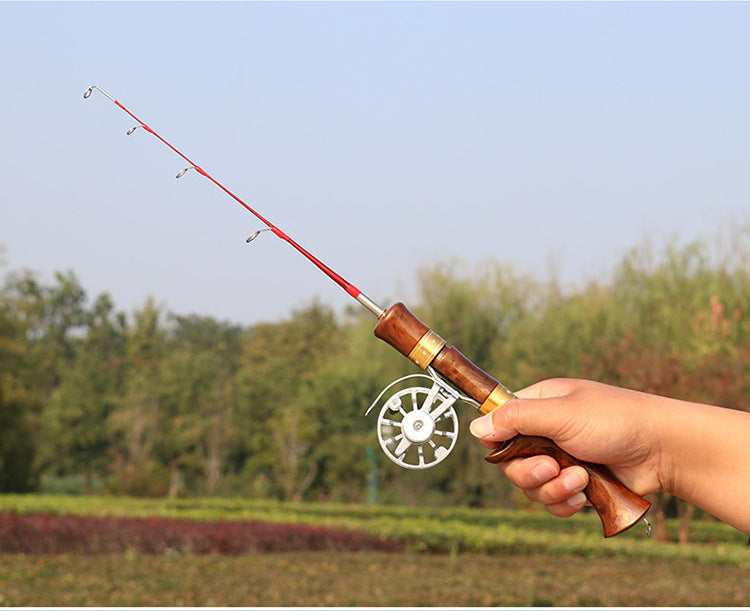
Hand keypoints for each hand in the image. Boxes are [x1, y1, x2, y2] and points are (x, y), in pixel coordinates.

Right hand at [469, 378, 664, 517]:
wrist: (664, 449)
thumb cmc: (616, 419)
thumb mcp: (561, 413)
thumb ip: (517, 419)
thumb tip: (476, 427)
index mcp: (540, 405)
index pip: (500, 424)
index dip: (499, 441)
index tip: (508, 451)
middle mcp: (547, 432)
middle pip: (511, 463)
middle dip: (530, 472)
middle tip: (552, 468)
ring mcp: (562, 459)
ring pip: (532, 486)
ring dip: (552, 489)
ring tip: (580, 480)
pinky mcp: (578, 484)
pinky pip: (554, 502)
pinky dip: (565, 503)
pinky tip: (583, 496)